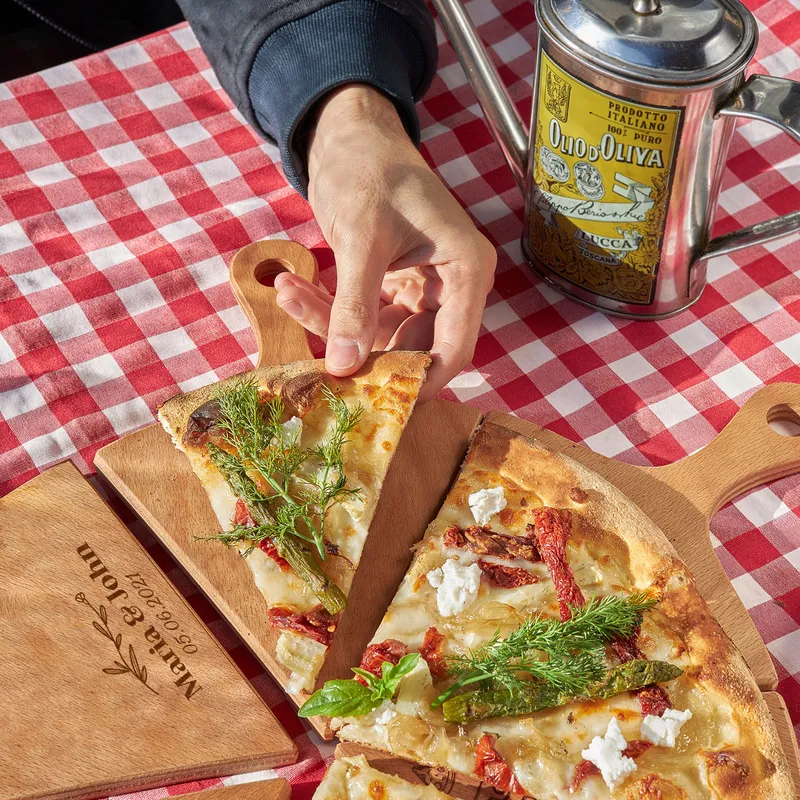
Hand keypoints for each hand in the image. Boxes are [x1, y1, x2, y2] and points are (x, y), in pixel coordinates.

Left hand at [274, 84, 496, 399]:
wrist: (349, 136)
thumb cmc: (369, 169)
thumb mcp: (361, 238)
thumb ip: (354, 305)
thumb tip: (343, 367)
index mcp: (464, 271)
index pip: (454, 348)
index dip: (421, 382)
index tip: (378, 403)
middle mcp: (450, 287)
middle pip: (411, 348)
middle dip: (357, 349)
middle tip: (311, 350)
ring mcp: (421, 290)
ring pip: (378, 336)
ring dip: (329, 322)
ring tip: (287, 293)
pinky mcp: (392, 289)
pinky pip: (361, 317)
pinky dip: (326, 308)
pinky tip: (292, 286)